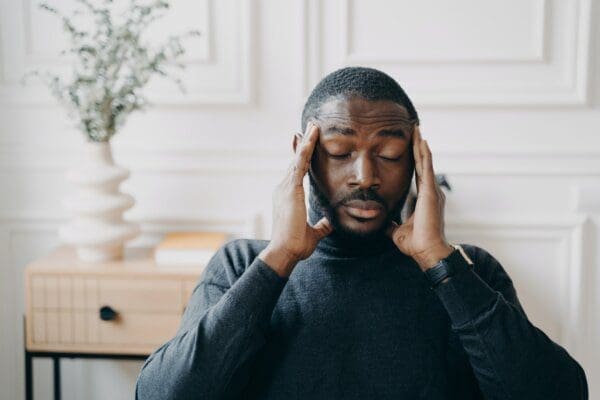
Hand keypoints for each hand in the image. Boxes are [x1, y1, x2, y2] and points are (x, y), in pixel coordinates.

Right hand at [259, 123, 333, 276]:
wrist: (285, 252)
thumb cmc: (296, 245)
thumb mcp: (314, 232)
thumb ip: (322, 225)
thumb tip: (331, 222)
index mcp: (288, 196)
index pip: (297, 171)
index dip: (302, 156)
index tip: (307, 143)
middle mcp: (284, 188)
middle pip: (296, 160)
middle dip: (304, 143)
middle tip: (311, 125)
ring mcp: (285, 187)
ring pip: (298, 159)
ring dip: (306, 141)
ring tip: (314, 125)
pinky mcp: (290, 189)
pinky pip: (299, 164)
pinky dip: (306, 150)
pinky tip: (311, 137)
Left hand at [385, 125, 452, 270]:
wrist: (426, 251)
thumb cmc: (415, 243)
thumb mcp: (397, 231)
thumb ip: (391, 225)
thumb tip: (381, 224)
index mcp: (424, 197)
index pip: (417, 172)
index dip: (414, 158)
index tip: (411, 145)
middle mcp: (430, 191)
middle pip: (423, 163)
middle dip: (418, 146)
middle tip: (415, 129)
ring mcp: (432, 190)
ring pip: (425, 162)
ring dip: (421, 145)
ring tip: (417, 130)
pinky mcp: (431, 192)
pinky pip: (427, 168)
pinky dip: (424, 154)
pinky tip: (423, 142)